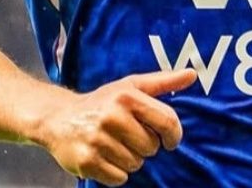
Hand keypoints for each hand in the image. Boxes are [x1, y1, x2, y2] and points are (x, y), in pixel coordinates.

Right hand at [33, 68, 197, 185]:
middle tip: (127, 136)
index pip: (168, 121)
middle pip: (151, 147)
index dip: (174, 135)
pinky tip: (105, 156)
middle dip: (144, 146)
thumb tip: (192, 74)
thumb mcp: (131, 86)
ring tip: (114, 145)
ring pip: (136, 164)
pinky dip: (115, 172)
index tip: (169, 140)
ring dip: (129, 159)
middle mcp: (111, 116)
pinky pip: (119, 178)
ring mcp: (97, 140)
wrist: (58, 118)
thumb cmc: (102, 102)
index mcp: (126, 96)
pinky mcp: (87, 161)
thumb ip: (163, 81)